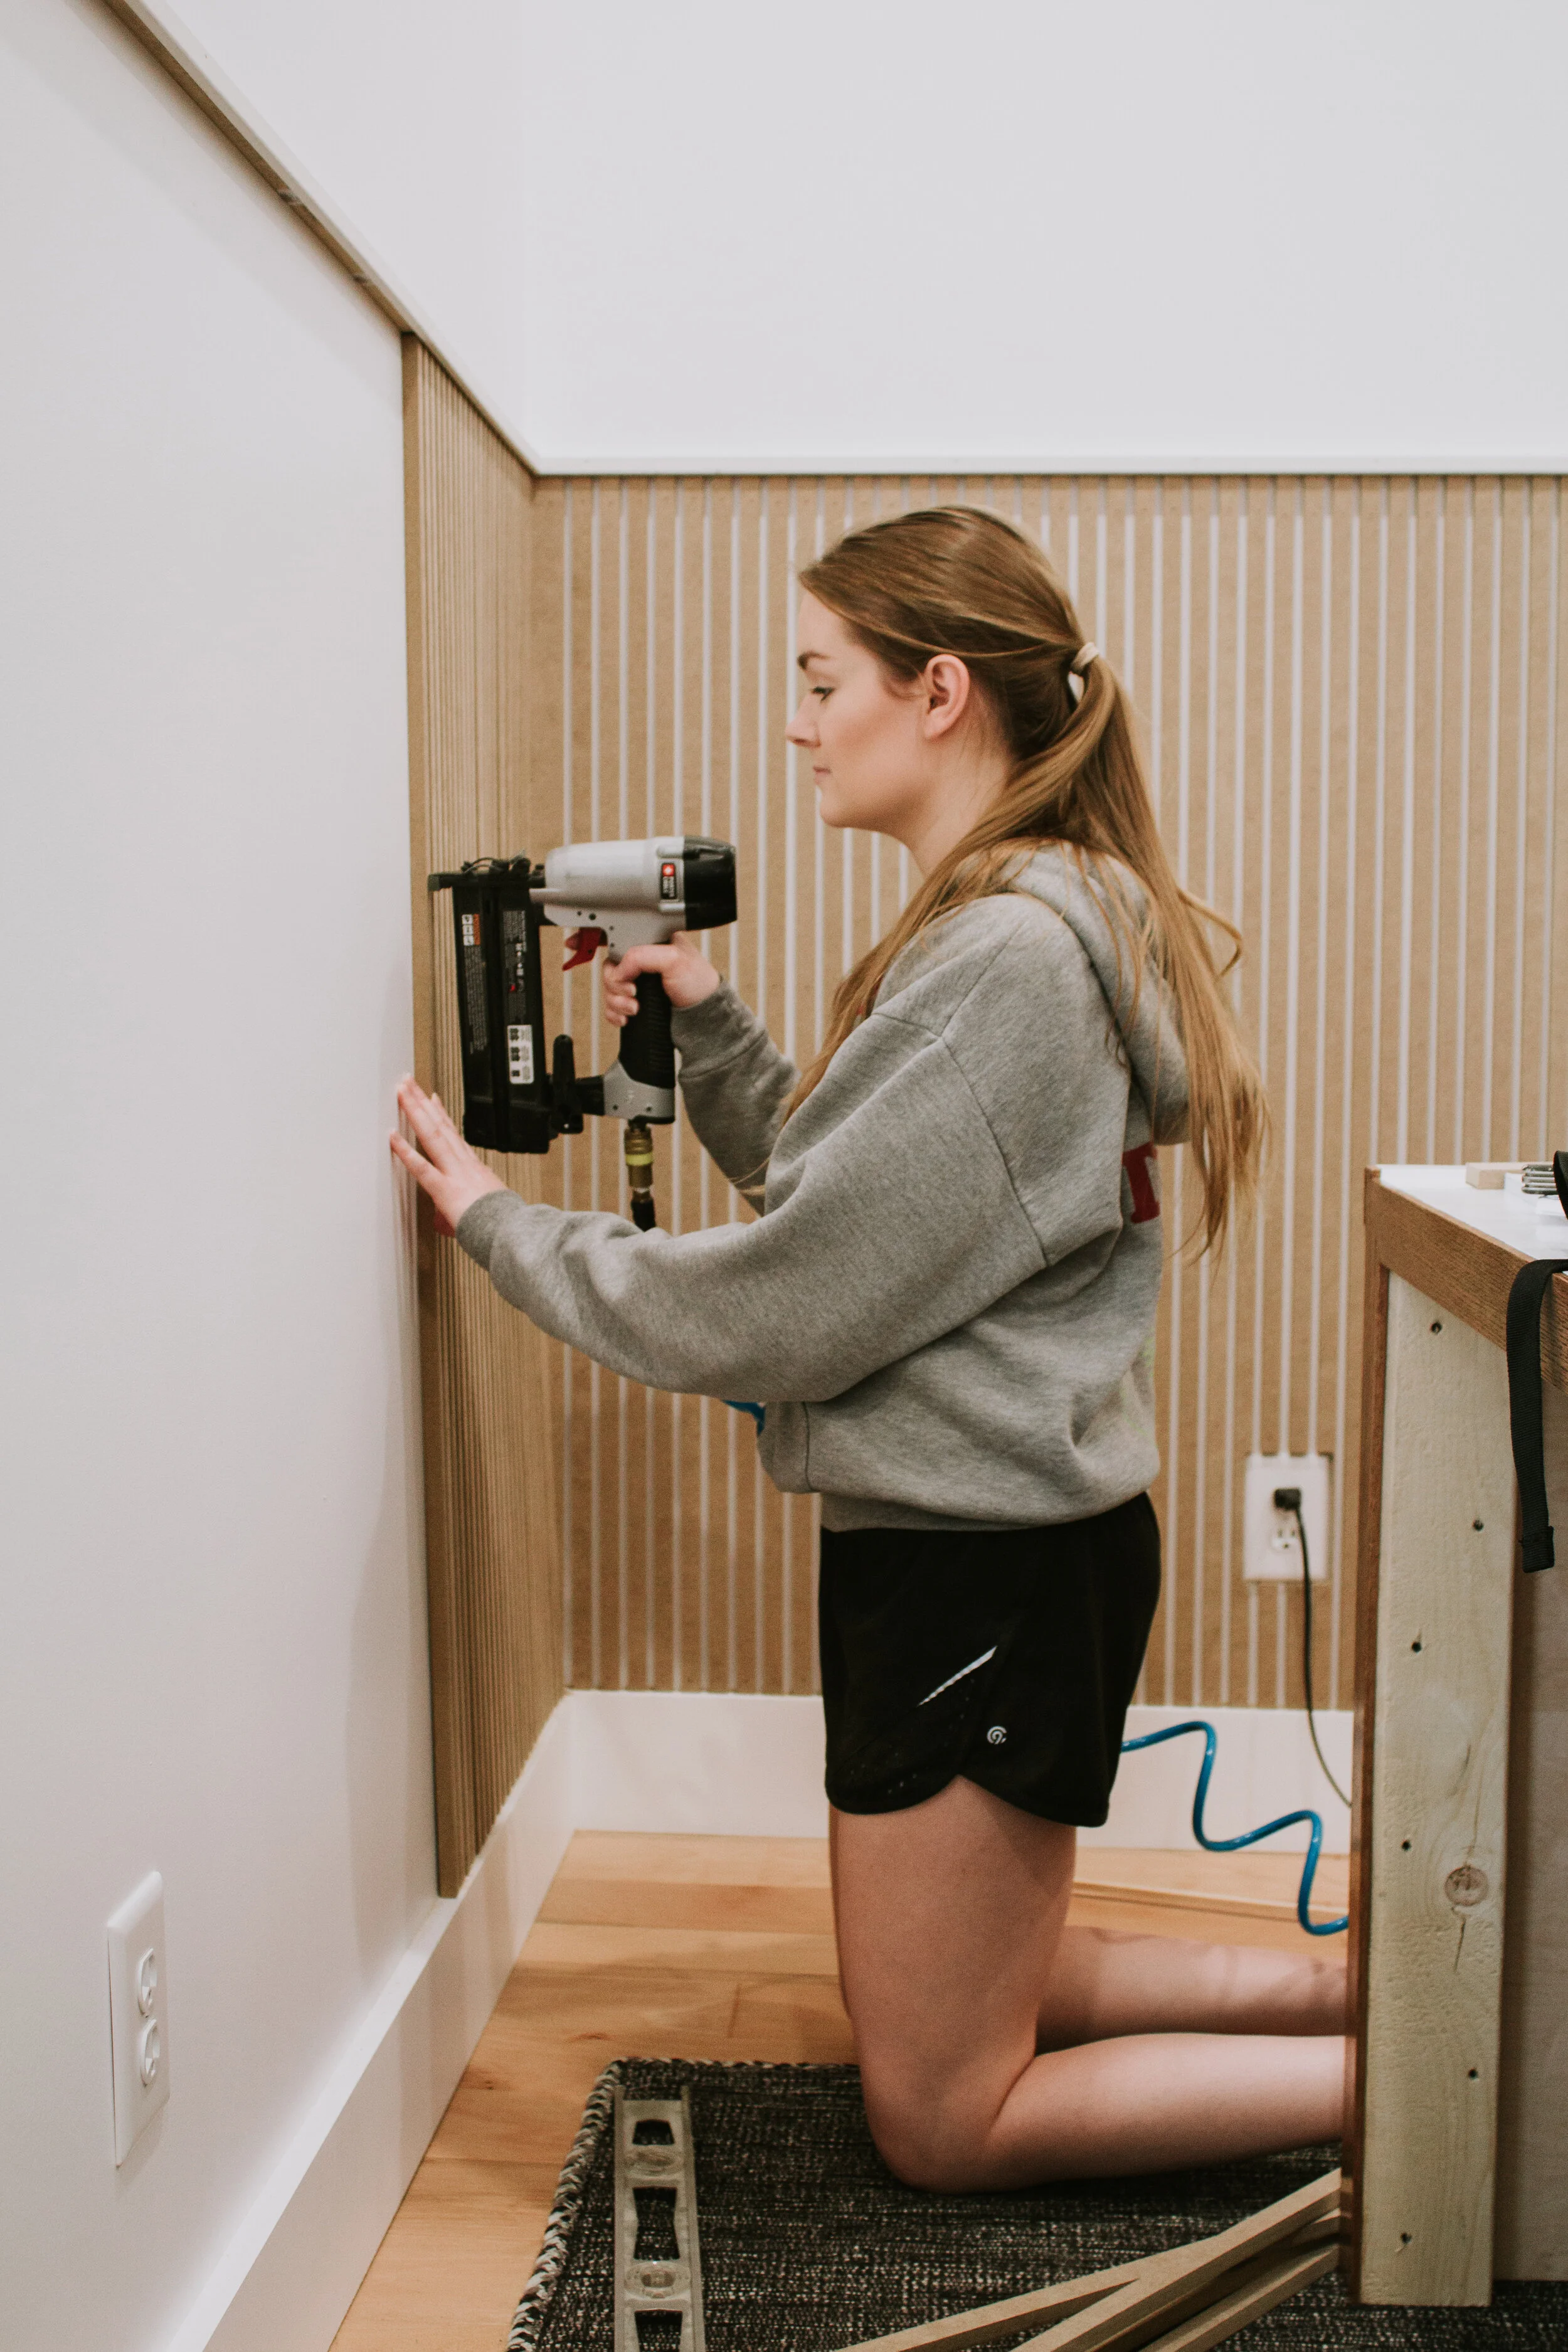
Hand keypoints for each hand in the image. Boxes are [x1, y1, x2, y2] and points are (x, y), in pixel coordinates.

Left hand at [390, 1077, 505, 1235]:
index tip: (431, 1098)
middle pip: (439, 1126)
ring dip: (415, 1112)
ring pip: (432, 1136)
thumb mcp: (487, 1206)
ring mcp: (454, 1174)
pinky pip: (421, 1167)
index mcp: (473, 1167)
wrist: (511, 1231)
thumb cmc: (503, 1224)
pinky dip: (405, 1150)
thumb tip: (458, 1215)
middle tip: (408, 1082)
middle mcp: (463, 1164)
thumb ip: (469, 1205)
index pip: (453, 1134)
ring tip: (401, 1092)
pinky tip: (392, 1136)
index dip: (441, 1114)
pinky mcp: (445, 1190)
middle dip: (422, 1102)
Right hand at [601, 934, 720, 1027]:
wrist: (703, 1016)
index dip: (618, 965)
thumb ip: (641, 956)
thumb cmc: (698, 984)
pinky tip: (627, 1017)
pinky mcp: (636, 1002)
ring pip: (609, 992)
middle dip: (617, 988)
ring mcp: (638, 984)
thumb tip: (617, 971)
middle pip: (611, 972)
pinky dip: (615, 1014)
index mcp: (651, 944)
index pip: (619, 949)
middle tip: (633, 994)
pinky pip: (612, 1007)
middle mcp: (642, 963)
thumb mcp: (673, 958)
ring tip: (634, 1008)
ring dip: (616, 1003)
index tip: (630, 978)